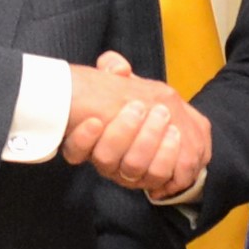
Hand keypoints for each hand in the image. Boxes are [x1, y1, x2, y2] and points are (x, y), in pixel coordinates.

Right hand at [61, 51, 209, 202]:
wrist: (169, 123)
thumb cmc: (137, 99)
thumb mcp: (121, 80)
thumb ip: (113, 68)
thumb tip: (117, 68)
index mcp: (92, 140)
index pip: (74, 151)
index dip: (83, 140)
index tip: (95, 120)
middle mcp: (106, 161)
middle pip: (106, 158)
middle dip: (125, 131)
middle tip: (142, 107)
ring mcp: (128, 174)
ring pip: (133, 168)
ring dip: (149, 141)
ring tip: (163, 117)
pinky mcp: (154, 180)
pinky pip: (160, 179)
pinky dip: (168, 160)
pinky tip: (174, 138)